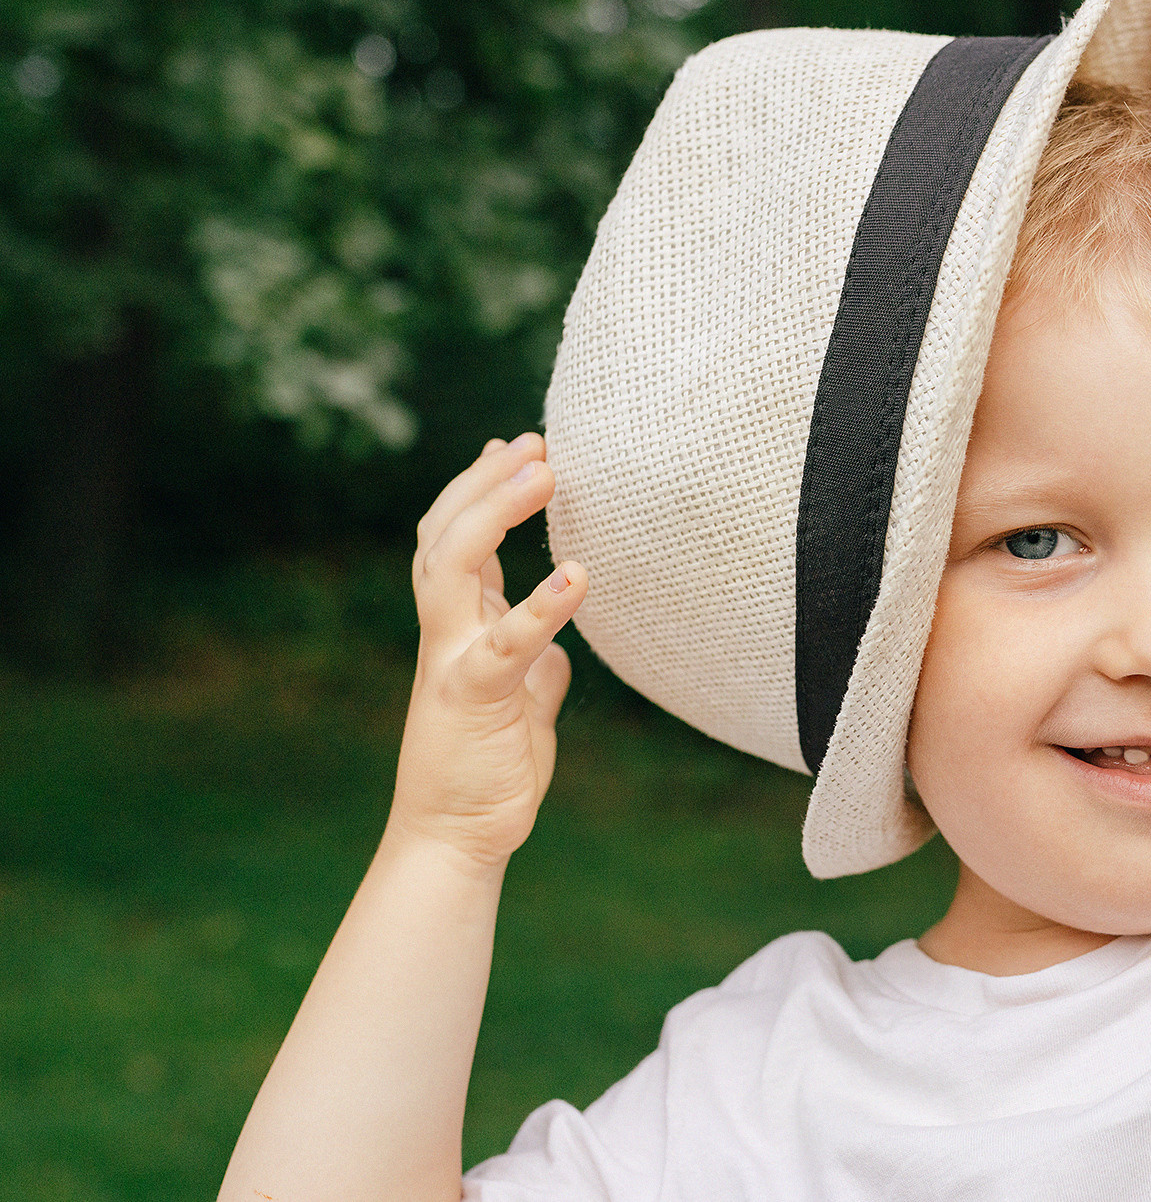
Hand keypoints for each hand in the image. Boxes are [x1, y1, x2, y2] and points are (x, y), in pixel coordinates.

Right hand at [390, 432, 587, 867]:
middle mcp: (445, 634)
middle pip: (444, 533)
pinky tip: (578, 574)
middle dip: (485, 481)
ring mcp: (453, 660)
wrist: (456, 838)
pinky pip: (506, 643)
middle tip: (536, 439)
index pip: (455, 539)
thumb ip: (533, 666)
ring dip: (495, 511)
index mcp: (458, 629)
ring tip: (542, 471)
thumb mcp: (520, 704)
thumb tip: (558, 652)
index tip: (517, 444)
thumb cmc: (487, 770)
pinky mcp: (476, 698)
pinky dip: (541, 605)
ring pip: (452, 565)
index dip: (480, 488)